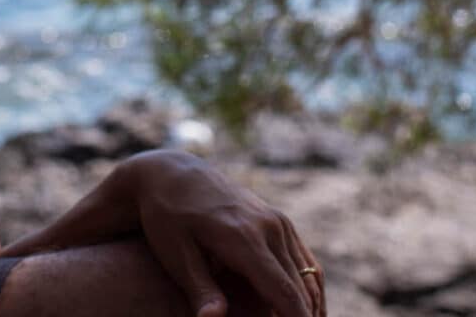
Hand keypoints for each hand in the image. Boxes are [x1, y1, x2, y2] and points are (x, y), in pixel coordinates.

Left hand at [117, 150, 323, 316]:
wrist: (171, 173)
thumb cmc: (166, 216)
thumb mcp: (174, 253)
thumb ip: (199, 289)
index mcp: (243, 237)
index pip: (283, 291)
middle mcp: (269, 226)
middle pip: (300, 288)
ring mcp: (278, 221)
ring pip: (309, 276)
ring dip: (310, 307)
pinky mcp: (279, 221)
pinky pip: (306, 262)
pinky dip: (308, 289)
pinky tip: (302, 312)